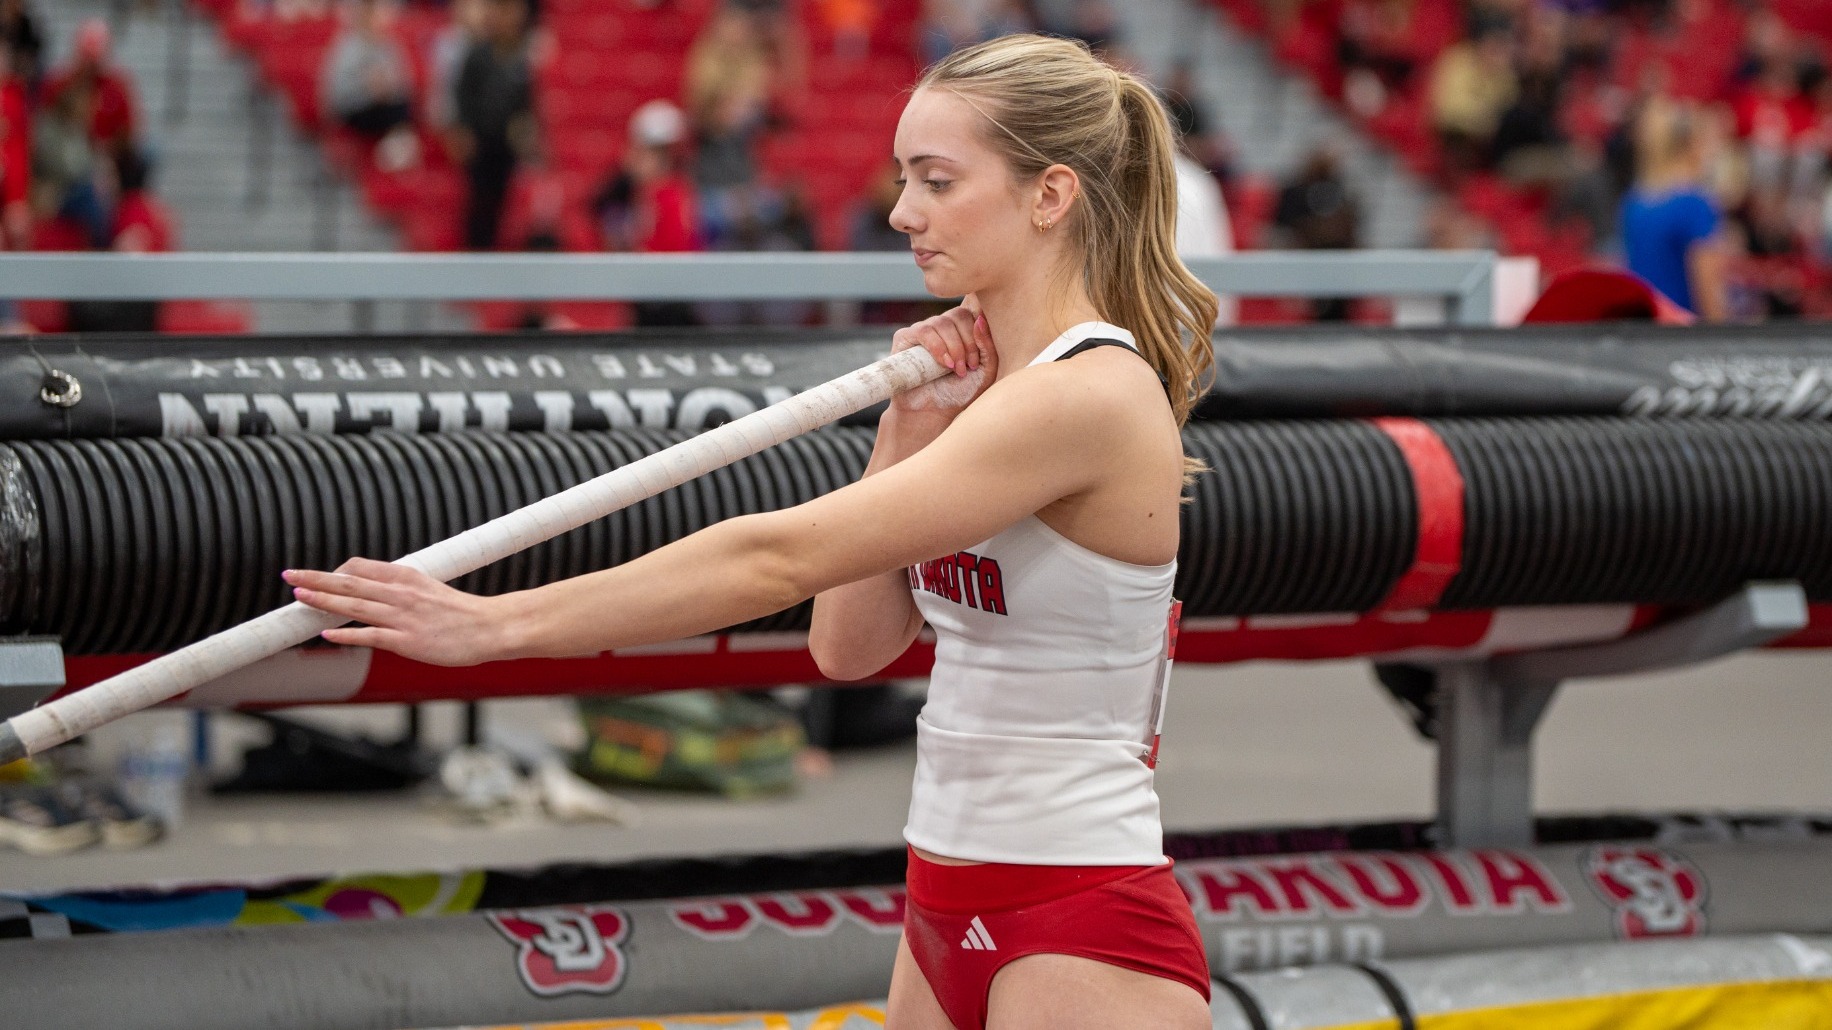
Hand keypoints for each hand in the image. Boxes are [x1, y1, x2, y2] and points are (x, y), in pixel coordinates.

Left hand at [284, 558, 510, 665]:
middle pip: (350, 582)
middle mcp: (401, 593)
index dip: (334, 572)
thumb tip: (376, 590)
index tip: (317, 577)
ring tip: (299, 597)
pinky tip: (328, 633)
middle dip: (316, 579)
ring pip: (354, 605)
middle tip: (290, 576)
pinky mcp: (407, 639)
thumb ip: (401, 588)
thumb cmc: (461, 613)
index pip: (360, 567)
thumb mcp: (429, 589)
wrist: (489, 628)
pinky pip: (371, 635)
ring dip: (324, 600)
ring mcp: (403, 616)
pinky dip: (347, 633)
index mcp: (406, 577)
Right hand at [890, 303, 998, 416]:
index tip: (977, 362)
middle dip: (968, 343)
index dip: (978, 333)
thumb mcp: (985, 371)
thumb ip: (988, 346)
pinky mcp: (904, 337)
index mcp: (962, 329)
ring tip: (955, 370)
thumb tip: (980, 319)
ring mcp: (923, 330)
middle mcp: (942, 326)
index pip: (973, 313)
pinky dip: (937, 347)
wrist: (933, 412)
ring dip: (954, 348)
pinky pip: (924, 331)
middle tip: (968, 367)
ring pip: (943, 322)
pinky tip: (943, 364)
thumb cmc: (959, 392)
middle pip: (959, 315)